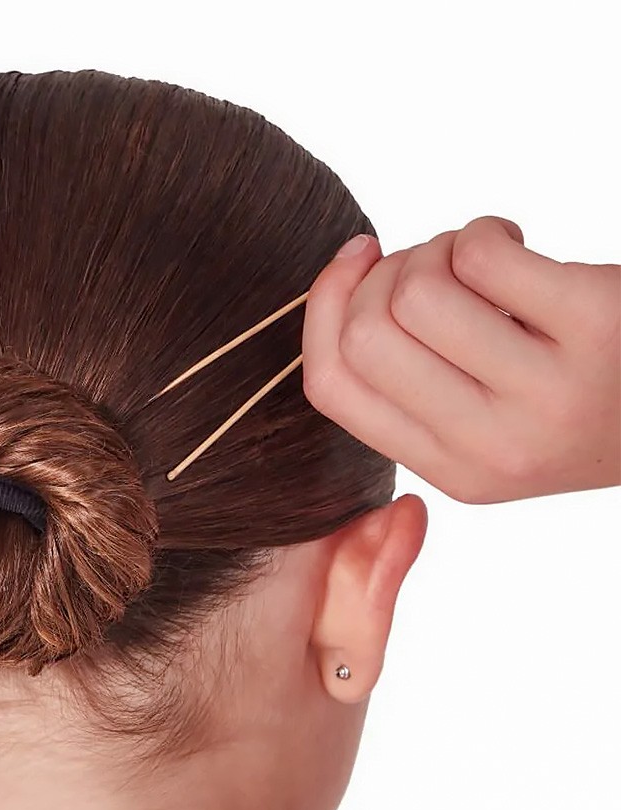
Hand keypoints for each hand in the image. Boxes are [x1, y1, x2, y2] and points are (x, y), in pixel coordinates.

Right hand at [301, 216, 619, 503]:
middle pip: (364, 336)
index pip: (331, 387)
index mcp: (452, 473)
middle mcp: (492, 447)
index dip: (322, 308)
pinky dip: (488, 230)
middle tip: (432, 267)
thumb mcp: (487, 430)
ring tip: (479, 261)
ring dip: (437, 249)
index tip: (354, 262)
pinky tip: (517, 245)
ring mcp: (547, 394)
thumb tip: (343, 286)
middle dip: (385, 276)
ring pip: (418, 292)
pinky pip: (483, 253)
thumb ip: (413, 392)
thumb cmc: (580, 399)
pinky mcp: (596, 325)